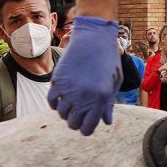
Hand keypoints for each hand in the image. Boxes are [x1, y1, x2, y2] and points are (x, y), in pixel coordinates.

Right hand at [48, 15, 122, 134]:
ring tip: (72, 105)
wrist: (94, 37)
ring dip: (66, 113)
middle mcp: (83, 96)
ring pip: (61, 114)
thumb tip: (106, 121)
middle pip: (73, 124)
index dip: (86, 129)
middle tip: (79, 115)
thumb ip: (109, 103)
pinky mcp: (57, 80)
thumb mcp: (115, 81)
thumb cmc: (109, 59)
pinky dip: (55, 103)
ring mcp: (69, 89)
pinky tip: (62, 99)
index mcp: (100, 98)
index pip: (87, 128)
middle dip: (76, 122)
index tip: (87, 125)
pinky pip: (51, 101)